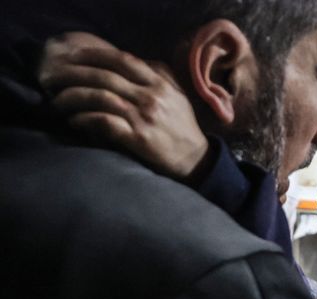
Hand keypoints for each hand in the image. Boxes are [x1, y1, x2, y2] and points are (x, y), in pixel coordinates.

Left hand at [39, 32, 208, 181]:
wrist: (195, 159)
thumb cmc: (182, 126)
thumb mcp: (177, 95)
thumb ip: (159, 76)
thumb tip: (138, 61)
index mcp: (160, 84)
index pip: (123, 60)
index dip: (95, 54)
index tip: (73, 55)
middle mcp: (151, 97)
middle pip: (106, 77)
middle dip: (74, 75)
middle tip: (54, 78)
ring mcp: (144, 117)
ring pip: (101, 97)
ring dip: (73, 98)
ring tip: (57, 101)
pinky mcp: (138, 138)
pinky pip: (104, 122)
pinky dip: (84, 119)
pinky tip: (74, 120)